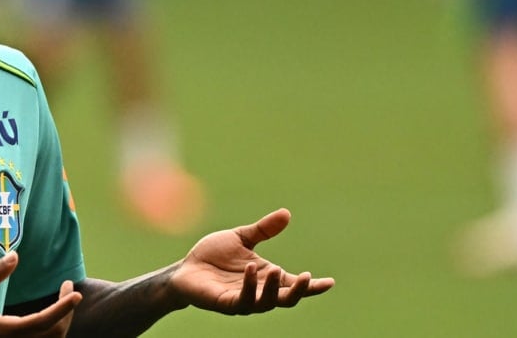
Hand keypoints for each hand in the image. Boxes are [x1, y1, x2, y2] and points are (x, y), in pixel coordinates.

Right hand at [0, 251, 80, 336]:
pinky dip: (53, 328)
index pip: (43, 322)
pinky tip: (52, 313)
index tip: (76, 292)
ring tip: (64, 298)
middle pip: (54, 333)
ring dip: (62, 321)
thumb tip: (15, 255)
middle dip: (66, 312)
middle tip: (69, 288)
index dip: (62, 307)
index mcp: (7, 332)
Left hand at [169, 208, 334, 315]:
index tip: (330, 282)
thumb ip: (264, 230)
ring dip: (273, 288)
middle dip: (299, 291)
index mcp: (266, 277)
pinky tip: (249, 270)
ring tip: (275, 269)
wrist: (186, 266)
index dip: (312, 287)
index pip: (293, 285)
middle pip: (286, 299)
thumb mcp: (242, 238)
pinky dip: (249, 286)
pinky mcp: (225, 302)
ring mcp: (242, 299)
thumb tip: (287, 213)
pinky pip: (242, 300)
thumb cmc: (214, 255)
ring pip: (266, 303)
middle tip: (307, 277)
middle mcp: (258, 291)